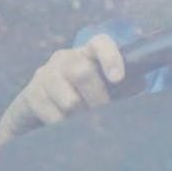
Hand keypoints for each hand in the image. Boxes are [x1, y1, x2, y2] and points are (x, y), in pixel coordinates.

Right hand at [0, 33, 125, 146]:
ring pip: (69, 100)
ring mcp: (46, 74)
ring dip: (80, 117)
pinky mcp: (31, 94)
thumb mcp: (107, 90)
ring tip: (83, 123)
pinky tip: (65, 127)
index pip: (100, 43)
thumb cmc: (85, 97)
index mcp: (88, 53)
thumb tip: (140, 85)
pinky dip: (64, 126)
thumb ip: (125, 87)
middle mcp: (65, 58)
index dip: (110, 57)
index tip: (117, 78)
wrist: (41, 109)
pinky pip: (53, 115)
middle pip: (83, 73)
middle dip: (97, 100)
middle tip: (103, 115)